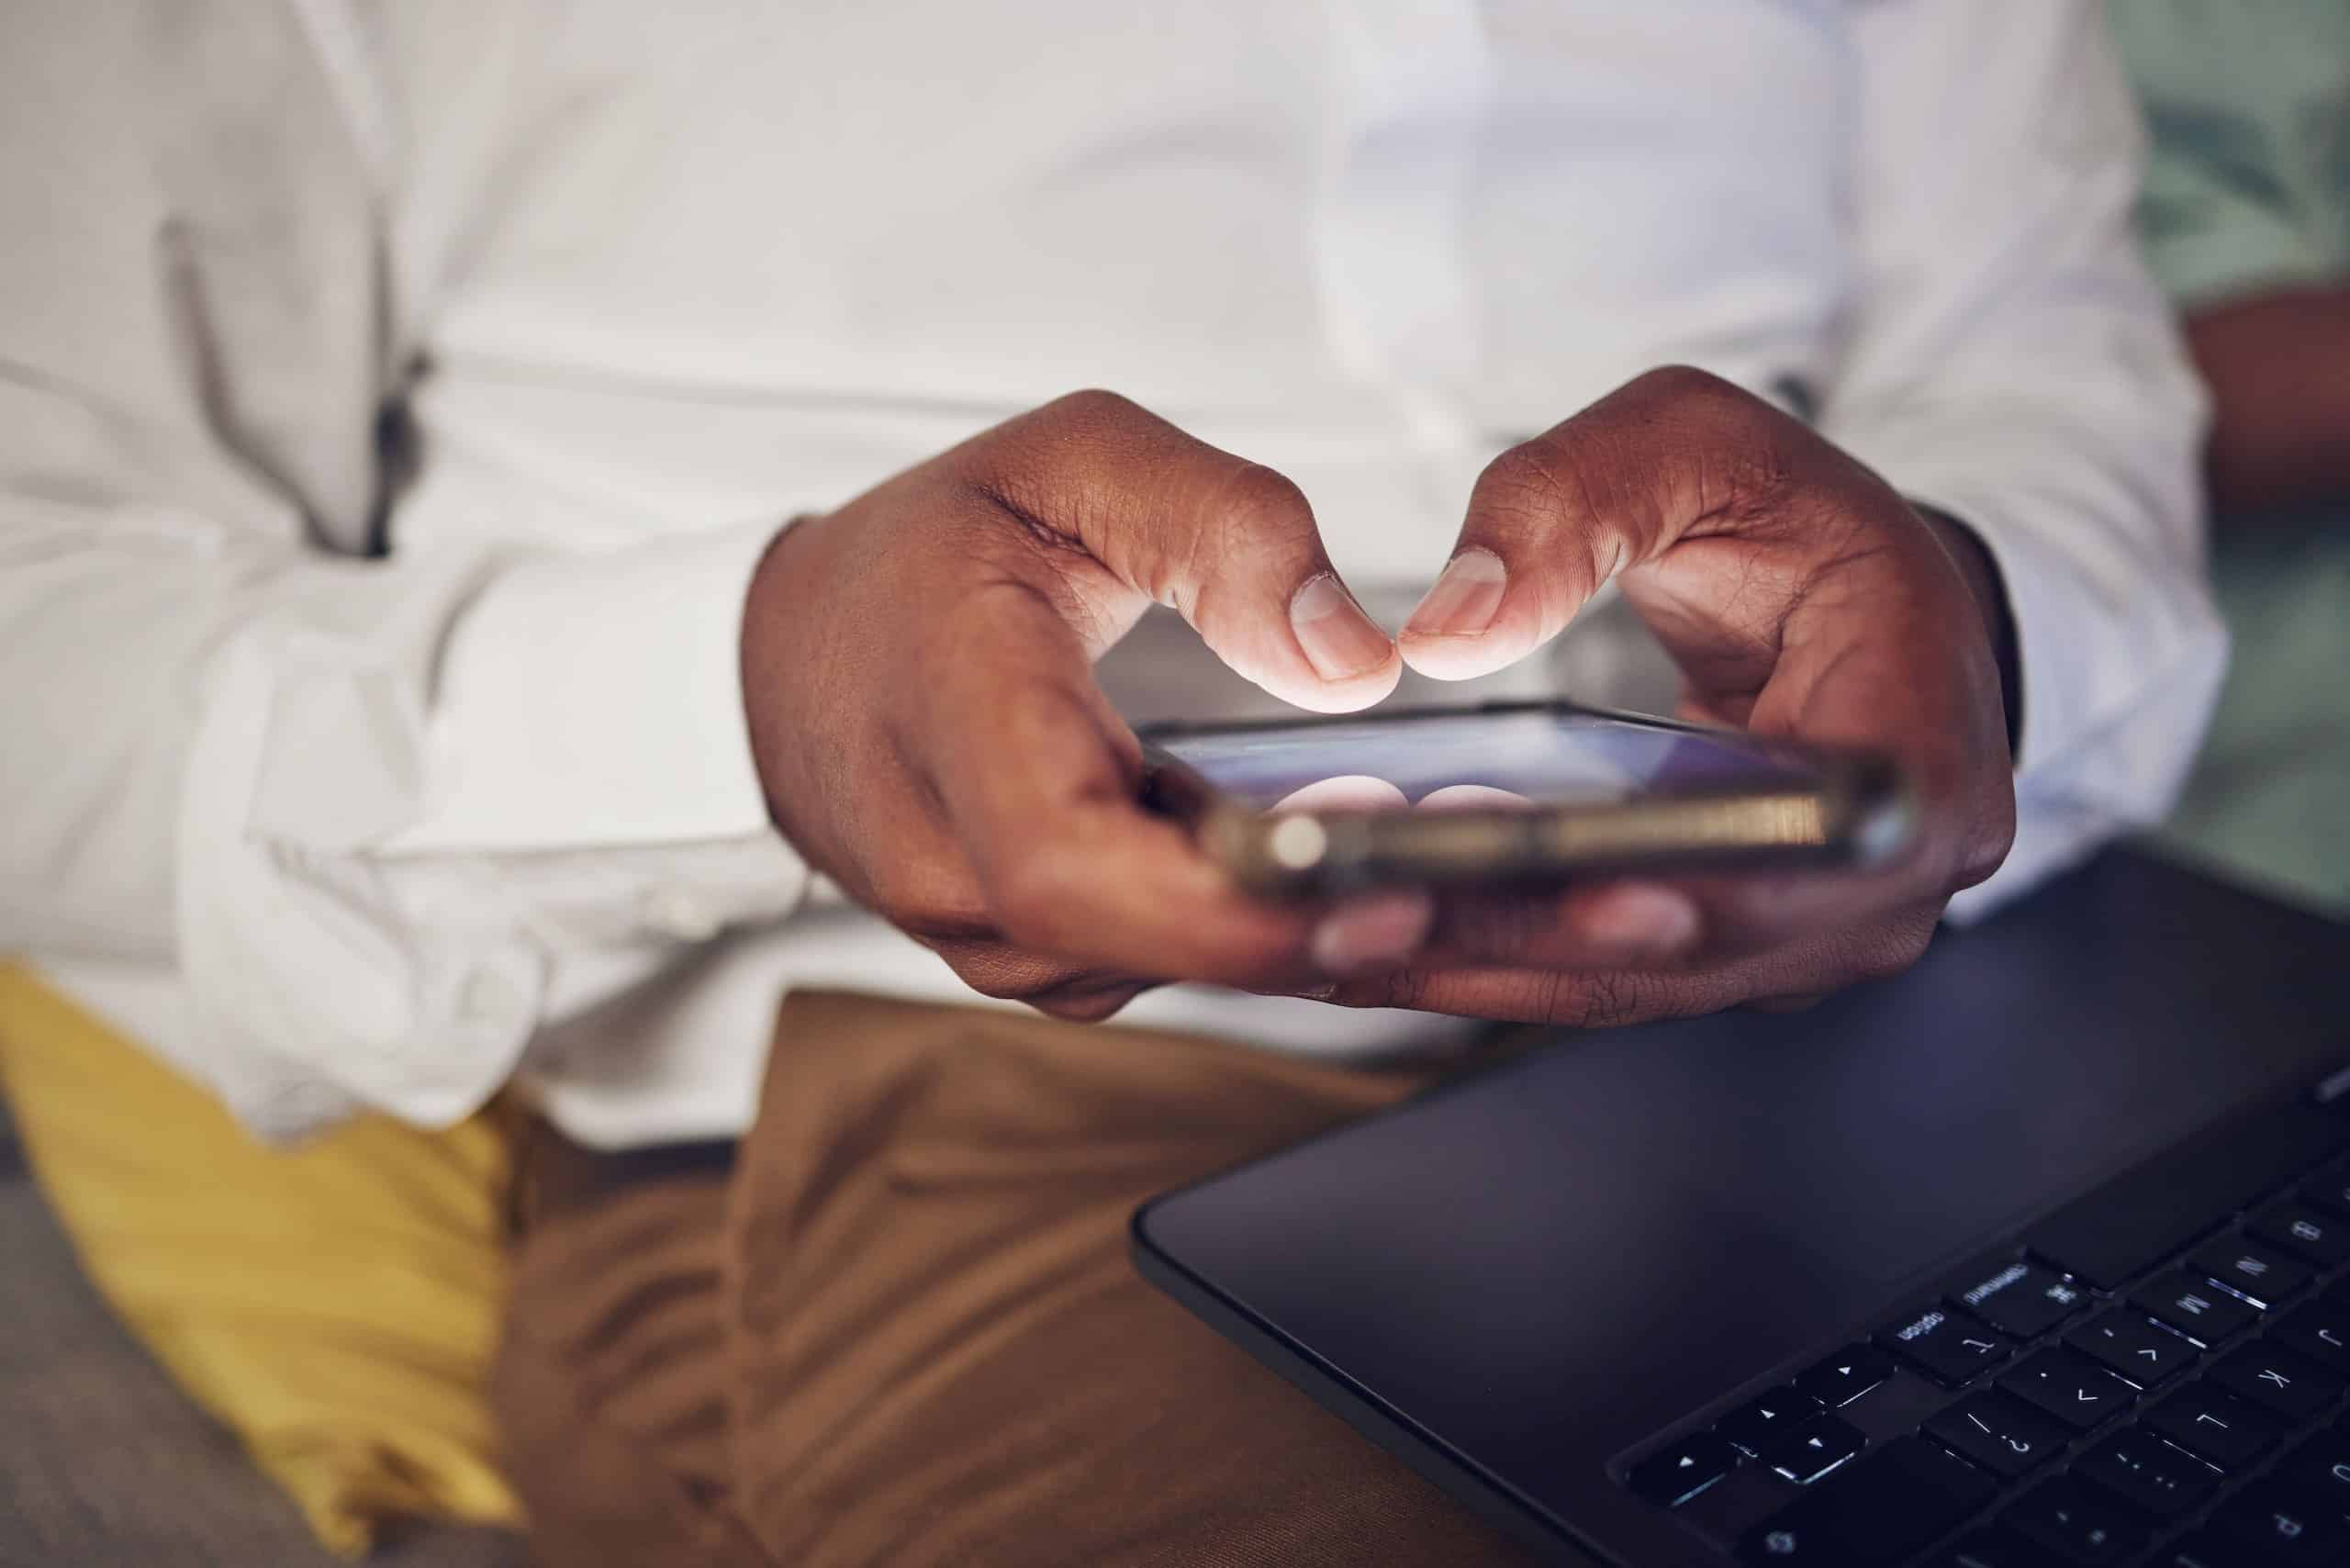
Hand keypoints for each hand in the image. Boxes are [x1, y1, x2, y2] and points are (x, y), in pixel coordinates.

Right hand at [739, 390, 1430, 1018]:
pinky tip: (1365, 878)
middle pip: (1147, 944)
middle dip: (1333, 932)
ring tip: (1483, 893)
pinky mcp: (1031, 955)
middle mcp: (950, 863)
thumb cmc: (928, 551)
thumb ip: (1224, 526)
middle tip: (1509, 902)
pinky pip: (1163, 962)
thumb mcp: (1074, 460)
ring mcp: (982, 931)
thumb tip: (1351, 666)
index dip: (1220, 904)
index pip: (1066, 863)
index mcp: (951, 718)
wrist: (793, 656)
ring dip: (1320, 938)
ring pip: (1172, 967)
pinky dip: (1269, 931)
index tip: (1380, 893)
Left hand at [1326, 365, 2016, 1023]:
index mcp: (1921, 737)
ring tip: (1335, 941)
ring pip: (1639, 977)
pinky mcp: (1737, 946)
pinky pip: (1611, 968)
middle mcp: (1885, 872)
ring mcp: (1813, 928)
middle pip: (1701, 944)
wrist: (1858, 592)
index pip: (1828, 845)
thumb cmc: (1796, 515)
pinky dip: (1495, 958)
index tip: (1581, 894)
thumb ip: (1567, 505)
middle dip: (1528, 943)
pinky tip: (1371, 939)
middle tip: (1368, 928)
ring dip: (1487, 967)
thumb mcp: (1690, 443)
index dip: (1708, 887)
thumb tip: (1447, 633)